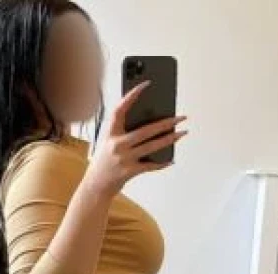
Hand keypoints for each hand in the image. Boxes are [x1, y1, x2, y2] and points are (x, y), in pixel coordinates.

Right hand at [86, 80, 187, 197]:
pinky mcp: (129, 172)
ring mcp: (124, 159)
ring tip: (182, 133)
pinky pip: (150, 166)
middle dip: (165, 123)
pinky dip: (161, 163)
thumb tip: (150, 124)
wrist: (95, 186)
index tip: (146, 84)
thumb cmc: (104, 162)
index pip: (120, 109)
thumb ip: (123, 132)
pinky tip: (171, 158)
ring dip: (169, 139)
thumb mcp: (109, 142)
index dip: (132, 95)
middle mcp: (117, 144)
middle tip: (180, 117)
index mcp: (110, 133)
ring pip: (151, 146)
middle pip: (145, 131)